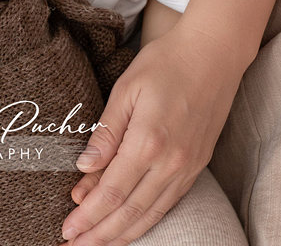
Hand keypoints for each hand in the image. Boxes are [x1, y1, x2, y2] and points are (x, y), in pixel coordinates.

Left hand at [60, 22, 245, 245]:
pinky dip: (147, 221)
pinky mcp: (198, 165)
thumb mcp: (126, 90)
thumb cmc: (164, 63)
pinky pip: (169, 204)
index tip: (67, 230)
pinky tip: (132, 227)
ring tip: (98, 245)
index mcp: (148, 142)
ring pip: (151, 214)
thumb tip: (83, 169)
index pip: (111, 192)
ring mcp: (188, 168)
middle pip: (130, 212)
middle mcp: (171, 163)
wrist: (213, 54)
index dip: (88, 215)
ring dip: (123, 235)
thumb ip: (105, 133)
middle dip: (100, 234)